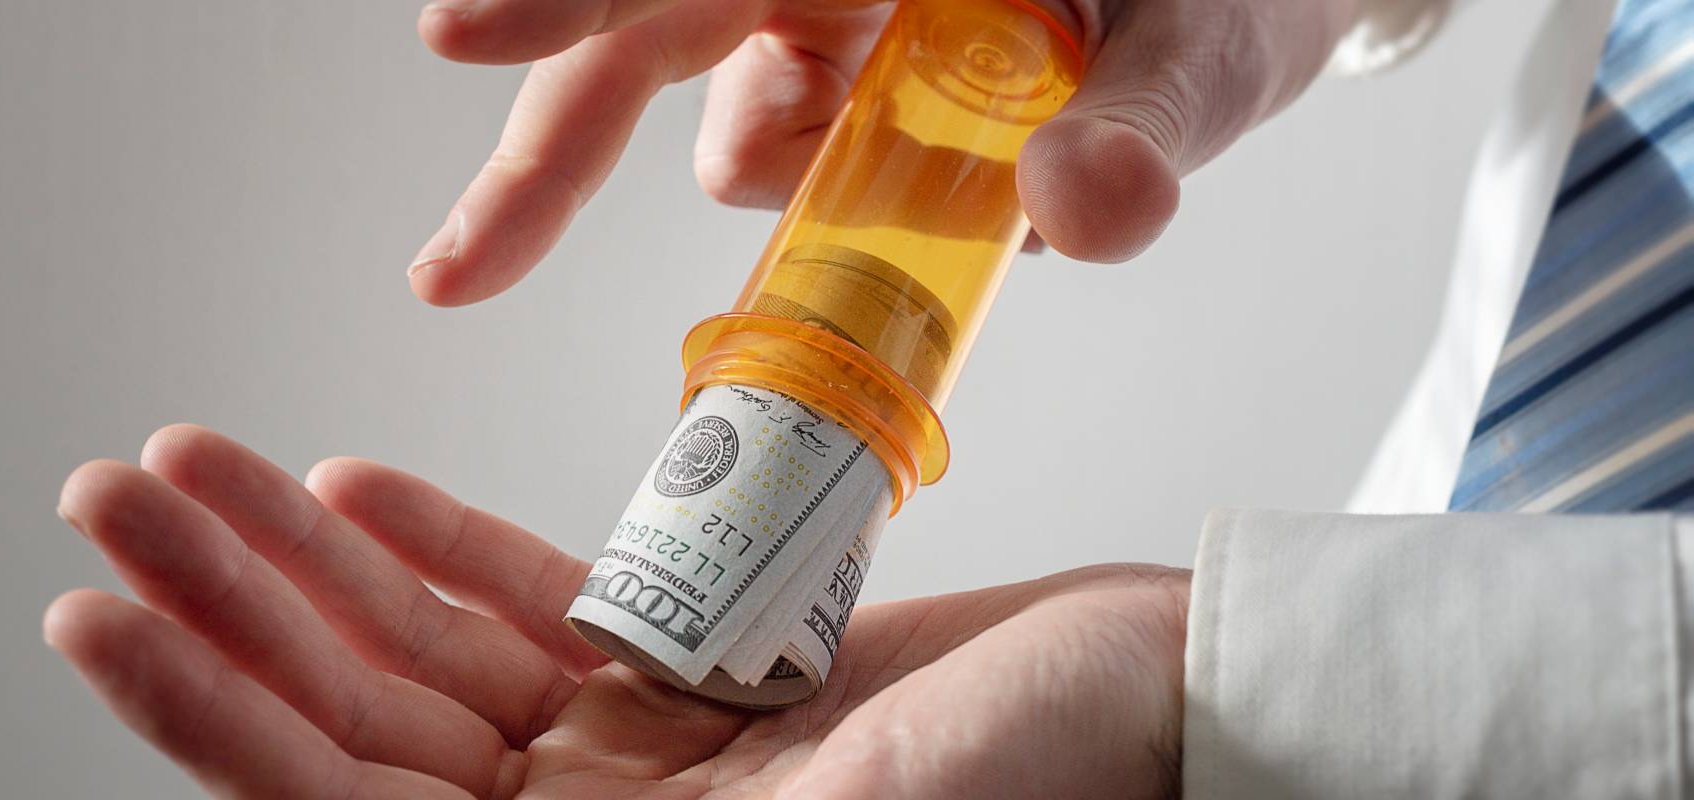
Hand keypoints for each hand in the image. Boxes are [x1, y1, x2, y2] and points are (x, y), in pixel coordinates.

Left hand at [46, 425, 1189, 797]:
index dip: (218, 727)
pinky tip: (358, 495)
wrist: (1161, 698)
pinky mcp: (691, 677)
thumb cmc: (1047, 779)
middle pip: (363, 731)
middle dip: (237, 614)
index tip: (110, 620)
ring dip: (315, 565)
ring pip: (428, 662)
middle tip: (133, 494)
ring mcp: (639, 764)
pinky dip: (444, 554)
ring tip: (214, 466)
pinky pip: (535, 614)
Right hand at [404, 0, 1356, 304]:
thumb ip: (1148, 125)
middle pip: (646, 35)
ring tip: (931, 179)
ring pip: (724, 121)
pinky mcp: (853, 73)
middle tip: (463, 269)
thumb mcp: (1211, 51)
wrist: (1266, 2)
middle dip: (555, 149)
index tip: (460, 33)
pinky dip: (811, 197)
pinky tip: (916, 195)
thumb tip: (1074, 209)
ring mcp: (837, 15)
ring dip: (782, 184)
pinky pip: (782, 150)